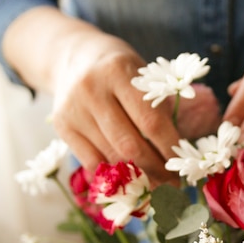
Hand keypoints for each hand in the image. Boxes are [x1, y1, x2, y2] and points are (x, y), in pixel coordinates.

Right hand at [50, 34, 179, 184]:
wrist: (75, 57)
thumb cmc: (121, 70)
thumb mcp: (143, 75)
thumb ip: (159, 107)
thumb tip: (177, 155)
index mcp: (118, 72)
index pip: (150, 121)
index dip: (168, 148)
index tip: (181, 164)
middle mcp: (92, 90)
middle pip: (129, 144)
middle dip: (155, 169)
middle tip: (172, 183)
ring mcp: (74, 109)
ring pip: (111, 157)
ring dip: (137, 178)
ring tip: (156, 185)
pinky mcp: (62, 126)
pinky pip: (91, 162)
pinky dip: (113, 175)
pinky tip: (130, 181)